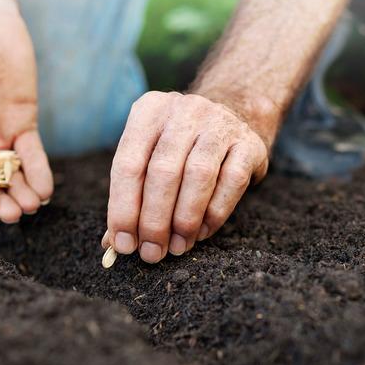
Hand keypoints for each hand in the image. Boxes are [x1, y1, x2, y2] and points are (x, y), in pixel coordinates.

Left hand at [103, 92, 269, 262]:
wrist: (236, 115)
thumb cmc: (181, 148)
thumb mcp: (150, 157)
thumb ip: (130, 196)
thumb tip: (114, 243)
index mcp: (149, 111)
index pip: (128, 164)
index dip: (123, 208)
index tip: (124, 244)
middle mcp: (185, 111)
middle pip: (163, 171)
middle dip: (154, 220)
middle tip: (152, 253)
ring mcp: (220, 124)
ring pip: (198, 175)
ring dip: (185, 219)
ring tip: (177, 247)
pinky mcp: (249, 144)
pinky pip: (231, 182)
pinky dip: (214, 213)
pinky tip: (202, 232)